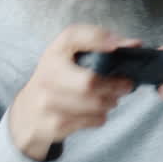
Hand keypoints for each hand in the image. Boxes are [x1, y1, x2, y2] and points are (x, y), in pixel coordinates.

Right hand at [8, 25, 139, 160]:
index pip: (73, 37)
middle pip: (90, 82)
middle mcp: (46, 76)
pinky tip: (95, 111)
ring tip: (110, 98)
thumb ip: (98, 43)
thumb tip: (134, 44)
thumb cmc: (57, 78)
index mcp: (53, 53)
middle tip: (126, 85)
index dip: (99, 39)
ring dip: (111, 102)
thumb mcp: (68, 55)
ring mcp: (47, 102)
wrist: (27, 113)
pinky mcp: (54, 125)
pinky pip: (93, 120)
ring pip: (96, 105)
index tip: (119, 46)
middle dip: (115, 85)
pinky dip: (101, 116)